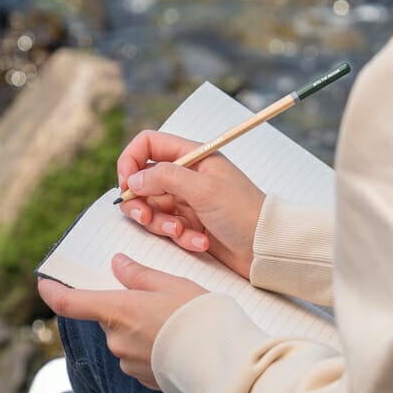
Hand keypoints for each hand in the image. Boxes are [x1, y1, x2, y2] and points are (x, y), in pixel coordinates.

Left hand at [37, 254, 205, 389]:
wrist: (223, 363)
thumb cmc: (199, 317)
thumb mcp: (172, 284)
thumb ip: (140, 275)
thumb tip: (118, 265)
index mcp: (118, 311)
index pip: (70, 303)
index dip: (53, 292)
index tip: (44, 283)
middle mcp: (116, 339)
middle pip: (107, 318)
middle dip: (124, 308)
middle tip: (156, 299)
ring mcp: (128, 362)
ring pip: (124, 338)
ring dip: (140, 329)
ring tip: (175, 323)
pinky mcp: (144, 379)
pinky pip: (139, 357)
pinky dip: (152, 348)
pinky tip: (177, 343)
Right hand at [117, 130, 265, 279]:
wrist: (266, 247)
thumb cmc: (244, 212)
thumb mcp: (203, 189)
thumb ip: (165, 178)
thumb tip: (133, 180)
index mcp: (193, 156)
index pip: (148, 145)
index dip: (131, 161)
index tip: (126, 185)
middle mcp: (187, 176)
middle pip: (143, 181)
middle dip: (140, 201)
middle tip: (146, 216)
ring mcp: (187, 201)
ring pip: (152, 208)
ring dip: (160, 223)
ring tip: (180, 232)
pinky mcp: (189, 224)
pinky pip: (168, 228)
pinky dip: (180, 237)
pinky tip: (200, 242)